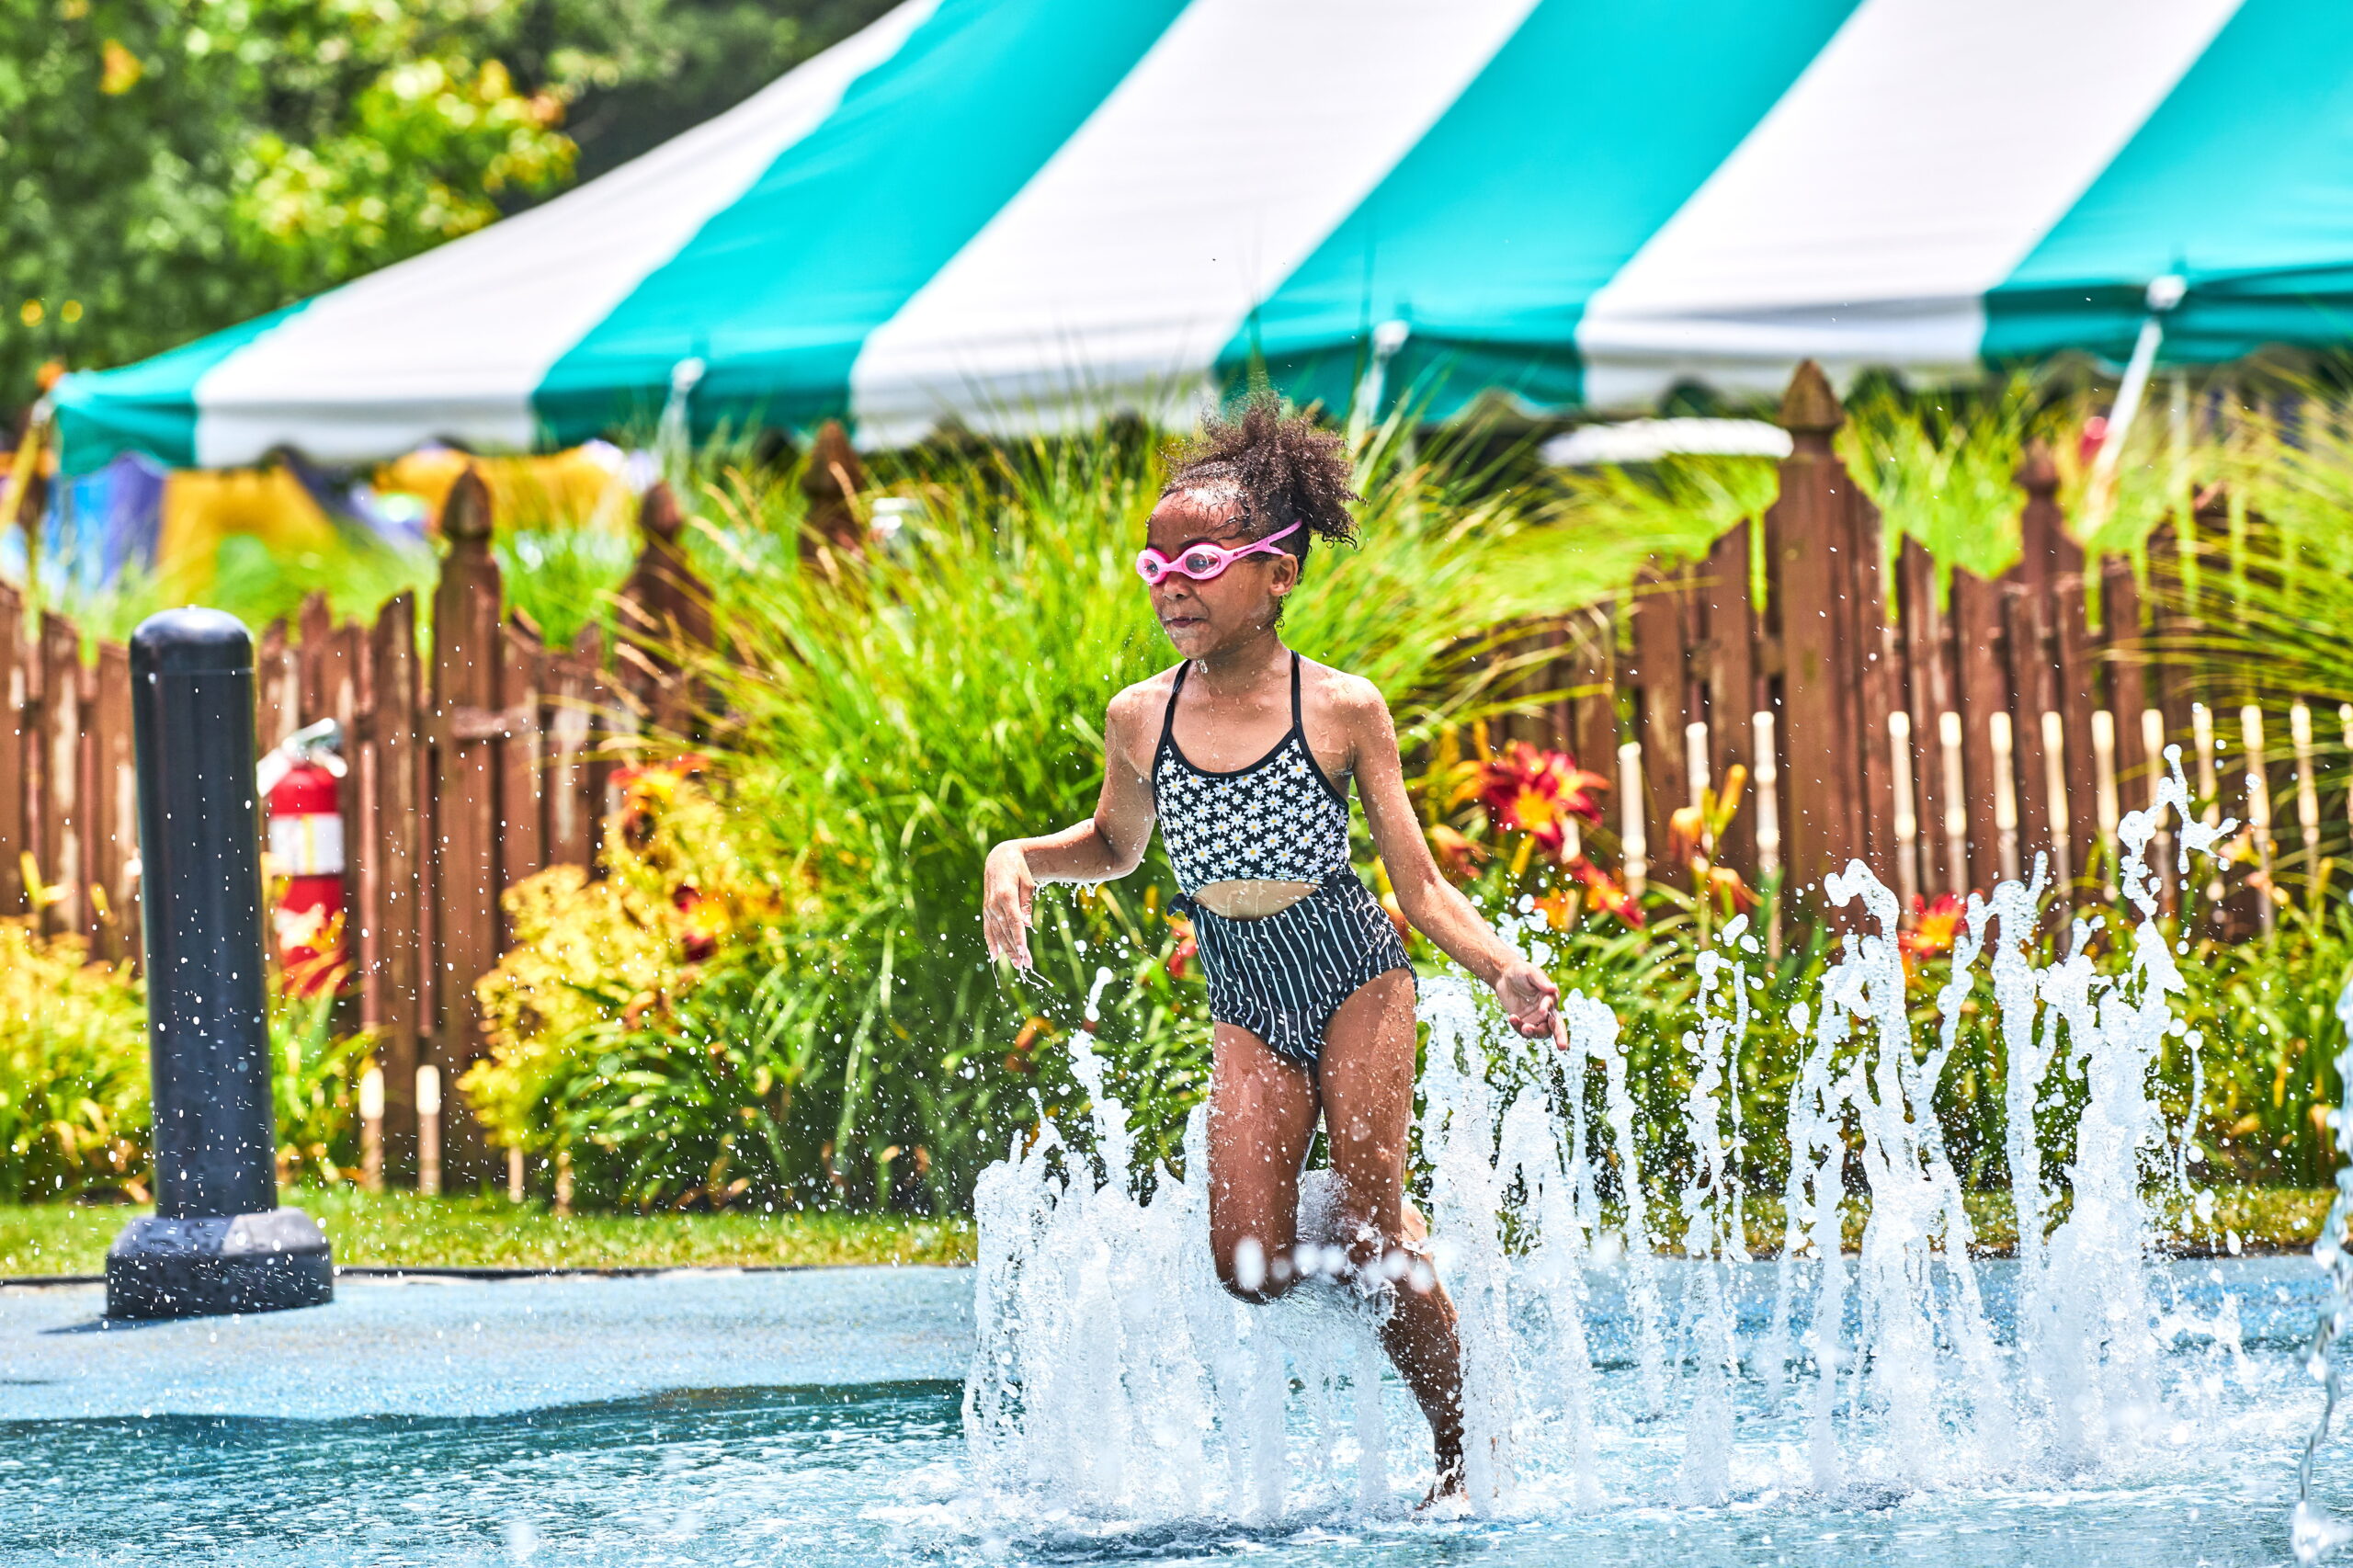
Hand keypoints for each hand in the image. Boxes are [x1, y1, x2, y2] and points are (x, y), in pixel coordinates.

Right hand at [982, 843, 1036, 967]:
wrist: (999, 858)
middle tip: (1025, 965)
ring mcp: (988, 908)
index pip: (1014, 922)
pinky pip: (987, 929)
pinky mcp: (986, 910)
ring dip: (1006, 949)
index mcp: (1006, 895)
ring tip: (1016, 964)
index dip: (1019, 938)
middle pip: (1006, 931)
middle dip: (1016, 949)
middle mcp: (994, 904)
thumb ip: (1026, 904)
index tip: (1024, 952)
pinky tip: (994, 956)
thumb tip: (1028, 925)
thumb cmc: (1018, 869)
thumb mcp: (1028, 882)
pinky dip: (991, 942)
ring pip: (997, 933)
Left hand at [1493, 959, 1565, 1048]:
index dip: (1548, 1010)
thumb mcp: (1529, 972)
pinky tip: (1511, 1017)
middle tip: (1563, 1047)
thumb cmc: (1520, 971)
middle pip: (1556, 1027)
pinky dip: (1518, 1027)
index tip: (1541, 1010)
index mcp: (1551, 997)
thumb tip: (1553, 989)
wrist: (1504, 976)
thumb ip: (1540, 981)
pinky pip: (1524, 1031)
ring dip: (1533, 1032)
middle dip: (1561, 1037)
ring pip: (1540, 1032)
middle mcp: (1546, 1010)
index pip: (1553, 1008)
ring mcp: (1535, 1019)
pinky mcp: (1524, 1022)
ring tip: (1523, 1026)